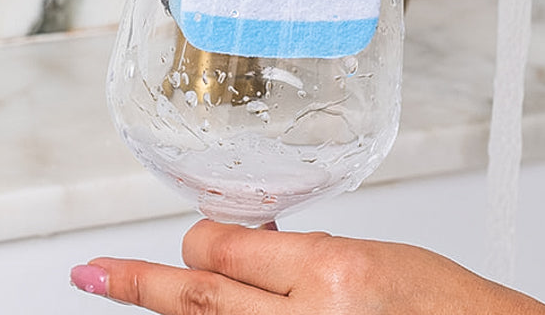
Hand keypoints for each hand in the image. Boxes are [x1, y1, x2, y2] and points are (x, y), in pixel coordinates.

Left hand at [71, 219, 544, 313]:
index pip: (229, 250)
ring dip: (177, 311)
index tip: (192, 236)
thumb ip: (305, 260)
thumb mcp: (373, 260)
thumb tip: (251, 255)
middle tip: (95, 274)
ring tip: (125, 288)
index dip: (200, 240)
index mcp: (334, 273)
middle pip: (200, 300)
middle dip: (142, 284)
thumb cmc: (448, 307)